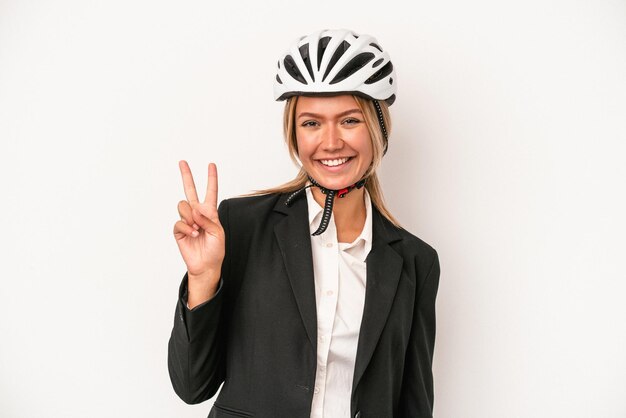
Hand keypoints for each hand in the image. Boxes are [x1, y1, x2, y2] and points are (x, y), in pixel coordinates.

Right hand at [173, 161, 224, 290]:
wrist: (206, 265)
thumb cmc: (215, 250)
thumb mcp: (219, 233)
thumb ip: (208, 220)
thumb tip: (194, 211)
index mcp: (210, 212)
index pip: (211, 192)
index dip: (211, 178)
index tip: (211, 165)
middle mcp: (197, 213)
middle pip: (190, 190)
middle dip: (186, 175)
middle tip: (182, 162)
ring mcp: (187, 220)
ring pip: (183, 206)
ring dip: (191, 217)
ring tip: (198, 229)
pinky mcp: (179, 230)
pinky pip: (179, 222)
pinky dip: (187, 228)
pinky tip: (193, 235)